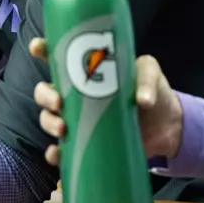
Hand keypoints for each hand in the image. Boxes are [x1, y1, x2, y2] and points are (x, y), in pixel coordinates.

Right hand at [30, 39, 183, 165]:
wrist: (167, 127)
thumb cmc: (152, 90)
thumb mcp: (150, 73)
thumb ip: (146, 80)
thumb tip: (142, 100)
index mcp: (86, 70)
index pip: (57, 55)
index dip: (42, 49)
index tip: (37, 48)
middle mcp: (76, 94)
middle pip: (46, 90)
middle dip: (44, 95)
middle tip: (58, 102)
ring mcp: (79, 120)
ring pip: (48, 118)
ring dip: (48, 122)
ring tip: (62, 129)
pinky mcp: (85, 144)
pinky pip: (61, 150)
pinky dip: (54, 154)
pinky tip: (56, 155)